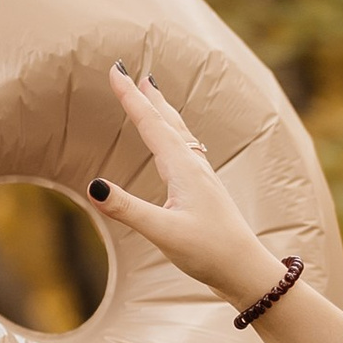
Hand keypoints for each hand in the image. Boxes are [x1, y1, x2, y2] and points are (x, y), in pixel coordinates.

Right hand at [92, 68, 342, 342]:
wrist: (247, 271)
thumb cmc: (210, 253)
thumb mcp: (163, 232)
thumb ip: (127, 209)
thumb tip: (94, 185)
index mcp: (184, 168)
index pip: (151, 124)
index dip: (130, 97)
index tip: (114, 70)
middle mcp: (195, 166)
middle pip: (167, 122)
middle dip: (146, 97)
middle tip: (130, 72)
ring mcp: (203, 178)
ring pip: (179, 134)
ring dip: (162, 112)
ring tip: (153, 95)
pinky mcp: (206, 193)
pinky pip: (187, 150)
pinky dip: (175, 135)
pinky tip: (177, 145)